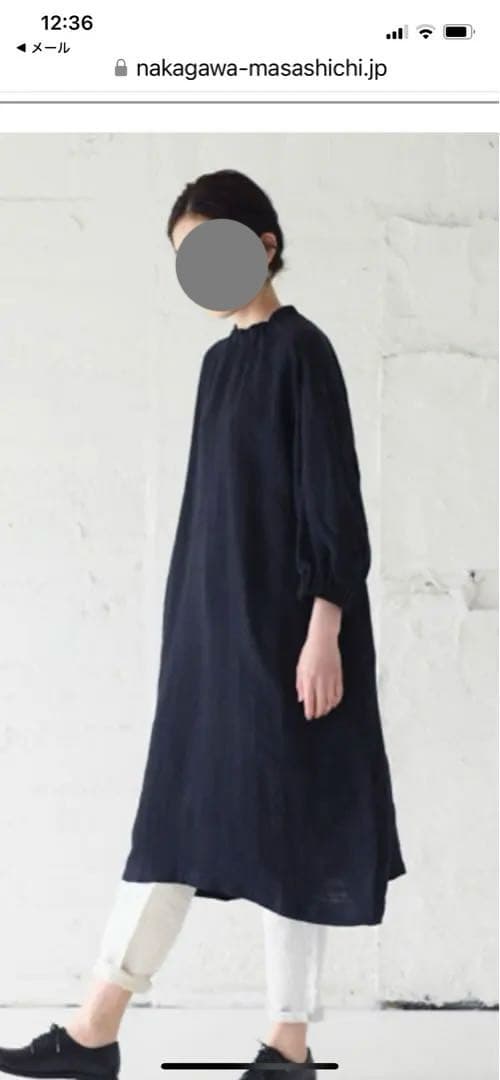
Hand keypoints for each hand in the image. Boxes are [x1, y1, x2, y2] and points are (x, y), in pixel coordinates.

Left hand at [296, 599, 343, 719]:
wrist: (323, 640)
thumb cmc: (309, 652)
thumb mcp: (300, 668)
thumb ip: (300, 685)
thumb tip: (301, 699)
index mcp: (309, 680)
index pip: (310, 702)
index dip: (310, 712)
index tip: (309, 716)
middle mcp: (320, 681)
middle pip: (321, 704)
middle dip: (319, 712)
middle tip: (316, 715)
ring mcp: (331, 679)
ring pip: (331, 700)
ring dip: (327, 708)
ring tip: (324, 711)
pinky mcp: (339, 676)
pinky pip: (339, 693)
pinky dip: (336, 700)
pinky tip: (333, 703)